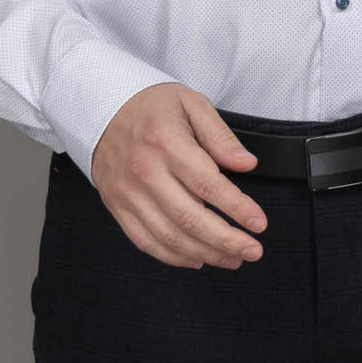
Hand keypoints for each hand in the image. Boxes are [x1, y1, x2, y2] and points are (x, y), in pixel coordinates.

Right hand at [90, 82, 268, 269]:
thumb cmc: (151, 105)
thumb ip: (220, 136)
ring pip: (169, 236)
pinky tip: (197, 258)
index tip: (259, 223)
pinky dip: (173, 256)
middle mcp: (145, 171)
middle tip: (252, 251)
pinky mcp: (118, 206)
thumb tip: (246, 164)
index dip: (237, 208)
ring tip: (232, 258)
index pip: (208, 184)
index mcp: (166, 141)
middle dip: (226, 240)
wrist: (102, 108)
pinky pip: (146, 241)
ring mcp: (129, 193)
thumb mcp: (191, 104)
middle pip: (190, 217)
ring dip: (205, 253)